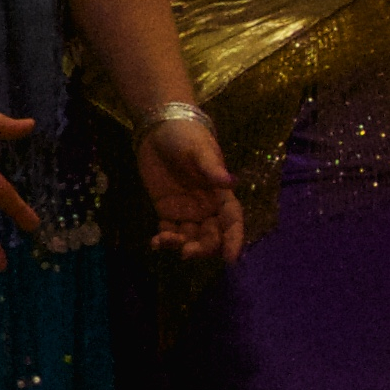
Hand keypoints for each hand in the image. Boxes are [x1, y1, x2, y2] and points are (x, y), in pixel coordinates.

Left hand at [133, 111, 244, 260]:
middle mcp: (207, 208)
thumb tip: (230, 182)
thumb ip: (211, 169)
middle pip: (211, 236)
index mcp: (221, 195)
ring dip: (180, 245)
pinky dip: (163, 240)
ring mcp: (187, 211)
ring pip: (190, 238)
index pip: (232, 221)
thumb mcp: (199, 150)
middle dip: (203, 248)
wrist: (158, 130)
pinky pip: (169, 231)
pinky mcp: (167, 211)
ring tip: (164, 242)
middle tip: (187, 253)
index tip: (230, 259)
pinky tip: (155, 243)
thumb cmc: (186, 136)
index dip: (233, 240)